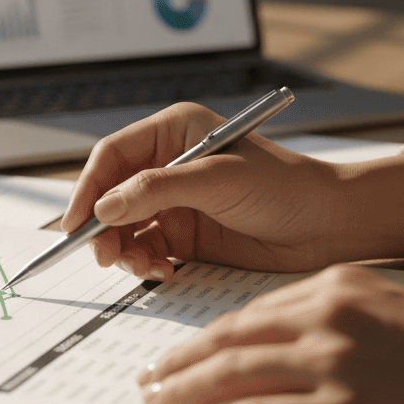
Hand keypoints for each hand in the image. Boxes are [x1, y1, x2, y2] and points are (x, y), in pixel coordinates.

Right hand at [61, 102, 403, 280]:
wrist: (328, 225)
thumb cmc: (285, 187)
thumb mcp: (218, 180)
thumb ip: (158, 190)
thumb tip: (104, 208)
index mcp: (175, 132)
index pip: (114, 156)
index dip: (89, 188)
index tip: (75, 223)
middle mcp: (170, 164)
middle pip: (112, 194)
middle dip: (104, 226)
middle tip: (106, 256)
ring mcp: (177, 201)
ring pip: (126, 226)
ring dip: (126, 249)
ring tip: (145, 267)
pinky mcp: (187, 234)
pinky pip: (148, 248)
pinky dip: (147, 263)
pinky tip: (164, 271)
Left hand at [138, 264, 403, 403]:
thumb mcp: (387, 306)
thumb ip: (330, 313)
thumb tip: (273, 341)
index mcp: (335, 285)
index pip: (250, 312)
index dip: (207, 335)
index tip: (182, 351)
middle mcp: (325, 315)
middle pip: (229, 337)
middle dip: (180, 359)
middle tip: (148, 376)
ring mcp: (330, 364)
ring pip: (230, 373)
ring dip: (183, 390)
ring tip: (156, 403)